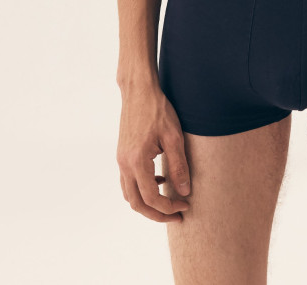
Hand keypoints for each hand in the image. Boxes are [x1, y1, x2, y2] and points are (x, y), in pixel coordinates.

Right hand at [116, 85, 191, 222]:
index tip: (185, 205)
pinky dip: (142, 189)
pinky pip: (128, 181)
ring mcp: (121, 160)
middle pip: (137, 203)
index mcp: (137, 162)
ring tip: (169, 201)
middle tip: (177, 215)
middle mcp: (125, 164)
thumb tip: (184, 191)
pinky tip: (160, 179)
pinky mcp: (122, 154)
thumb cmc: (157, 110)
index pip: (152, 198)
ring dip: (148, 203)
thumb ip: (179, 166)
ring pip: (130, 195)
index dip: (169, 207)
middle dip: (157, 214)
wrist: (138, 91)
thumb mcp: (174, 137)